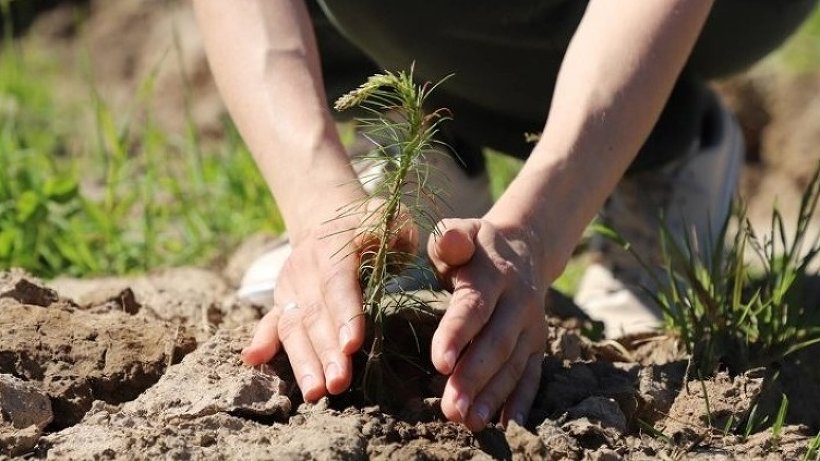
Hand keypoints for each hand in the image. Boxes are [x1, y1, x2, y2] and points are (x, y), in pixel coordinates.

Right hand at [240, 198, 417, 400]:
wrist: (327, 216)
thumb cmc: (369, 224)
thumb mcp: (388, 218)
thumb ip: (398, 232)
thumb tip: (403, 243)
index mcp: (333, 248)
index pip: (338, 283)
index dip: (345, 314)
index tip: (352, 345)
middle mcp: (305, 268)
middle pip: (315, 314)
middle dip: (326, 352)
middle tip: (339, 383)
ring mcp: (290, 285)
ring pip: (293, 326)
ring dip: (303, 361)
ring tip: (315, 393)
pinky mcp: (282, 300)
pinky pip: (271, 323)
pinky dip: (262, 341)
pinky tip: (253, 359)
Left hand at [427, 218, 549, 430]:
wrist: (524, 248)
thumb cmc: (474, 246)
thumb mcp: (460, 232)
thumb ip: (450, 238)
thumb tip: (451, 242)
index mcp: (493, 274)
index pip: (474, 306)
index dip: (457, 334)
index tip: (438, 363)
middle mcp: (519, 302)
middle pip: (496, 343)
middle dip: (474, 378)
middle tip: (451, 408)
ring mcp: (532, 326)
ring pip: (514, 365)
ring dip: (494, 396)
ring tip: (470, 422)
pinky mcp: (538, 344)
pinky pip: (532, 375)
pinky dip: (522, 402)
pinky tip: (508, 426)